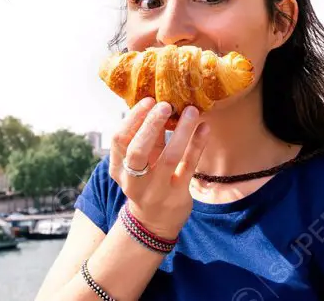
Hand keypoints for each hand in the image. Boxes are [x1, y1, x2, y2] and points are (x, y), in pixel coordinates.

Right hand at [108, 97, 209, 240]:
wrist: (153, 223)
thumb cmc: (145, 181)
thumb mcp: (138, 162)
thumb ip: (145, 138)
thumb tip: (159, 103)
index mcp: (118, 169)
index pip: (119, 140)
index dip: (133, 118)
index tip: (149, 100)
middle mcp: (134, 181)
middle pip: (137, 151)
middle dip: (151, 124)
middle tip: (166, 104)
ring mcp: (156, 190)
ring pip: (169, 157)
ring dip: (181, 131)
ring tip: (191, 111)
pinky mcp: (178, 195)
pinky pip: (189, 167)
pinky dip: (197, 145)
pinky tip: (204, 128)